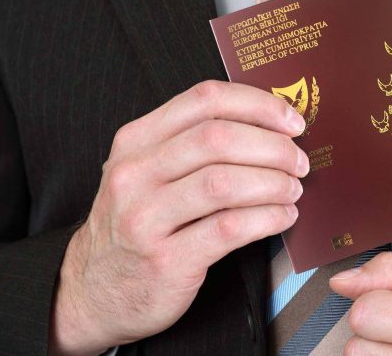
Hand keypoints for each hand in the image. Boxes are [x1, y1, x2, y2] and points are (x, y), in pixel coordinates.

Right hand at [49, 80, 309, 354]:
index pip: (204, 100)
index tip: (291, 121)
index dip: (258, 105)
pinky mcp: (166, 259)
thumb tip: (270, 127)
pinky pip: (229, 228)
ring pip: (224, 182)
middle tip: (299, 161)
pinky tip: (283, 217)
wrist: (93, 292)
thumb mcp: (147, 173)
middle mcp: (135, 173)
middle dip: (273, 146)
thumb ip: (193, 145)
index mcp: (136, 140)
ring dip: (273, 183)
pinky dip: (267, 218)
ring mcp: (146, 217)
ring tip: (293, 190)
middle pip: (218, 139)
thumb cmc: (136, 225)